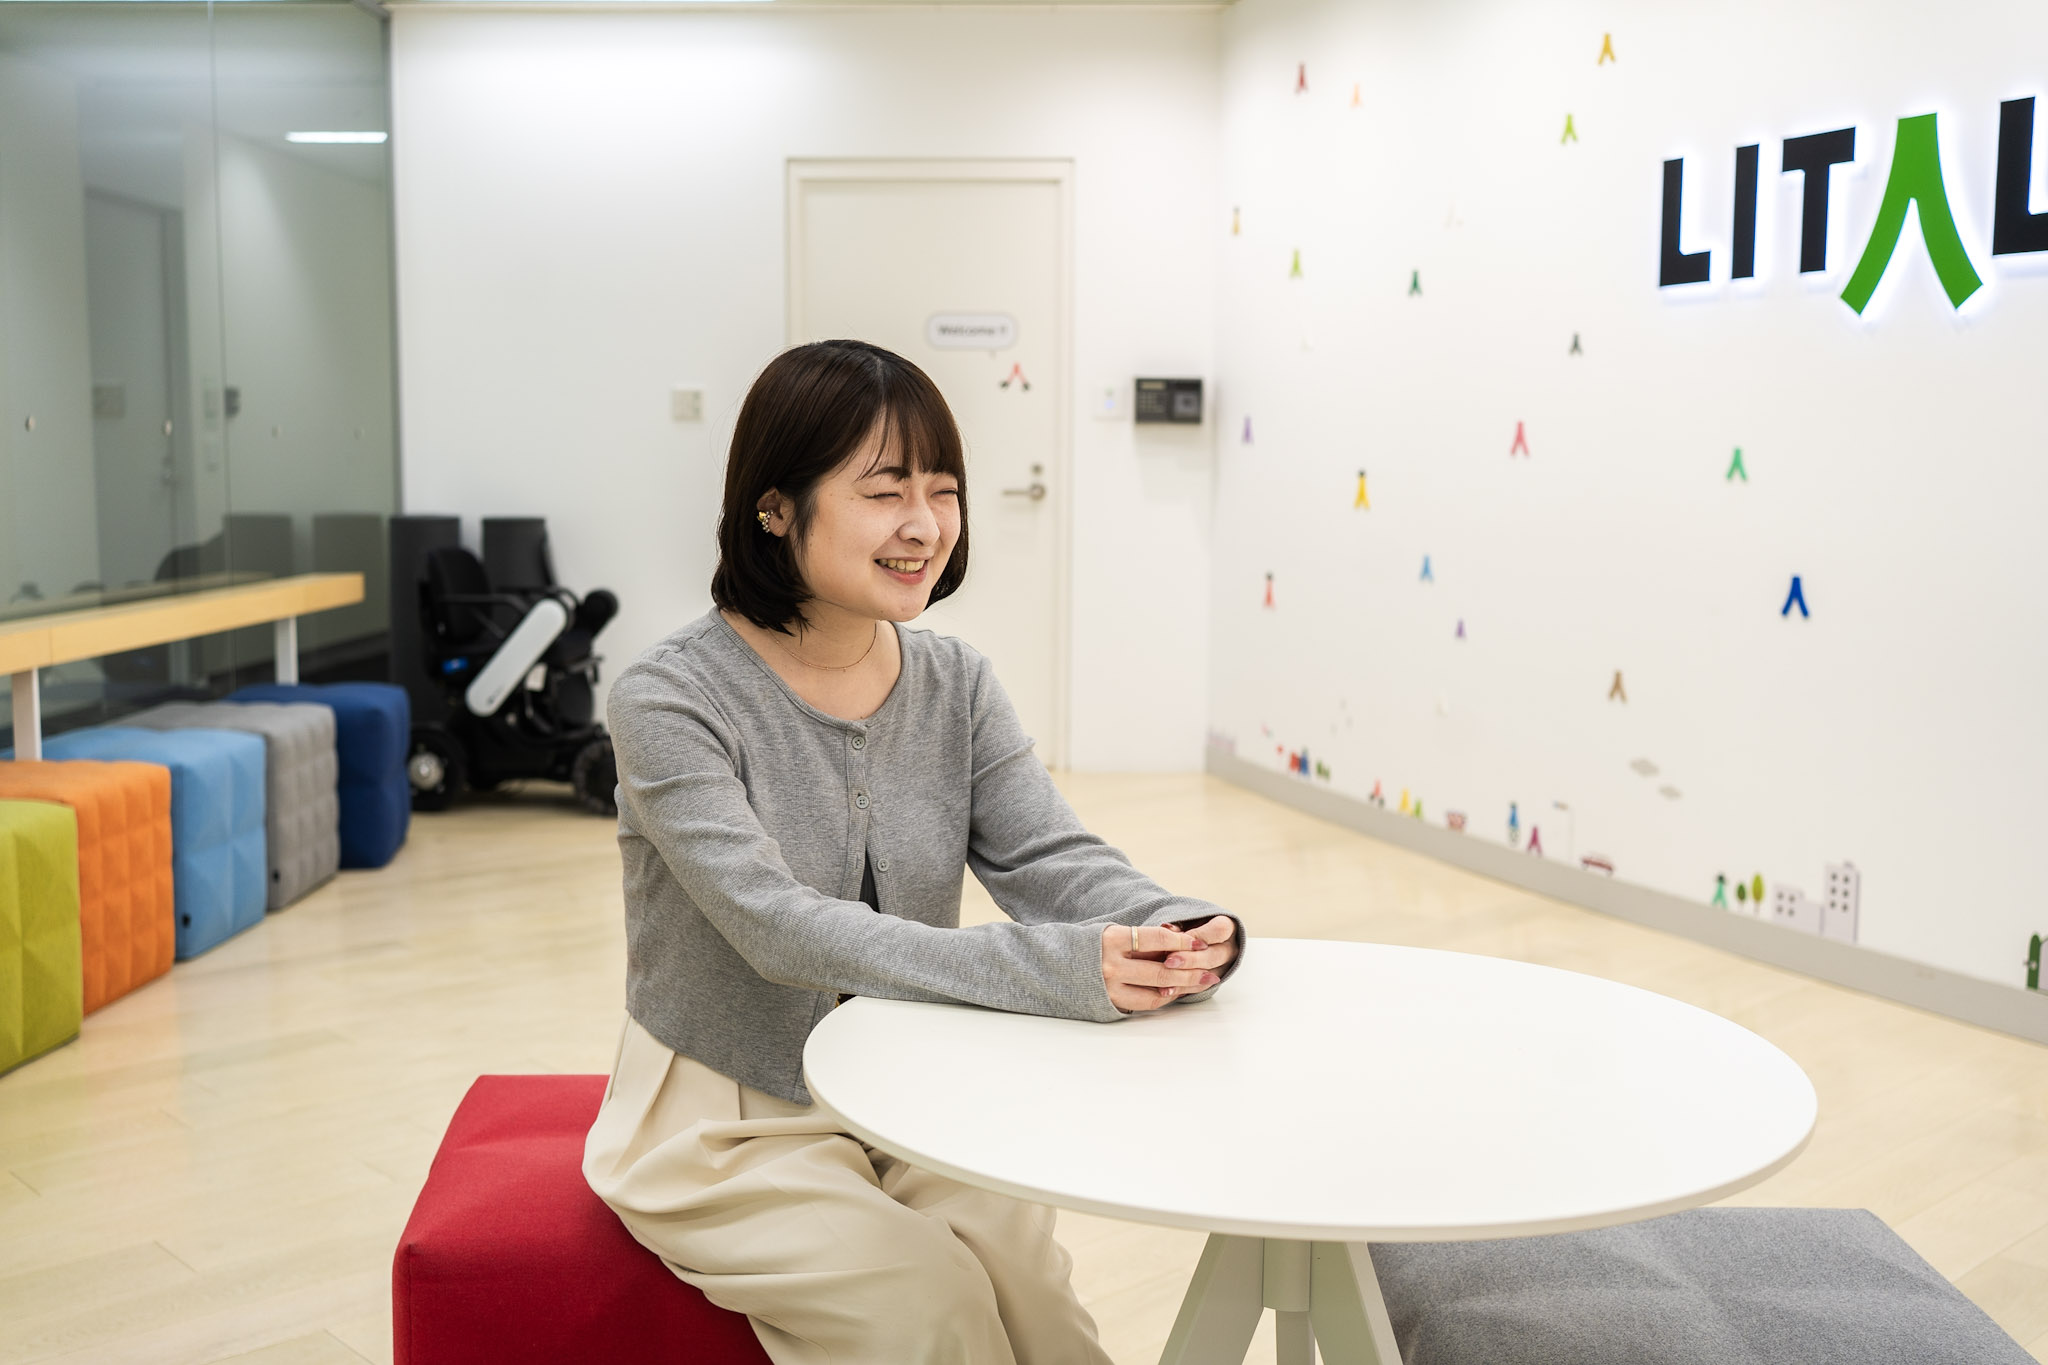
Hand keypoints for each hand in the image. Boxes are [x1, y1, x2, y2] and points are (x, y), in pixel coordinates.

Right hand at [1100, 918, 1232, 1013]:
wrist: (1054, 965)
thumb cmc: (1090, 944)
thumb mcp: (1112, 932)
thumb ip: (1141, 939)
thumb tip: (1180, 940)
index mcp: (1113, 939)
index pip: (1156, 939)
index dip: (1182, 942)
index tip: (1200, 943)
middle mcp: (1111, 964)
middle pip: (1161, 970)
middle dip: (1190, 972)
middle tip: (1210, 972)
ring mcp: (1110, 986)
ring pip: (1156, 991)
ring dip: (1182, 988)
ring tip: (1200, 983)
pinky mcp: (1110, 1002)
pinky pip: (1144, 1003)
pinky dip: (1163, 998)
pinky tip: (1176, 992)